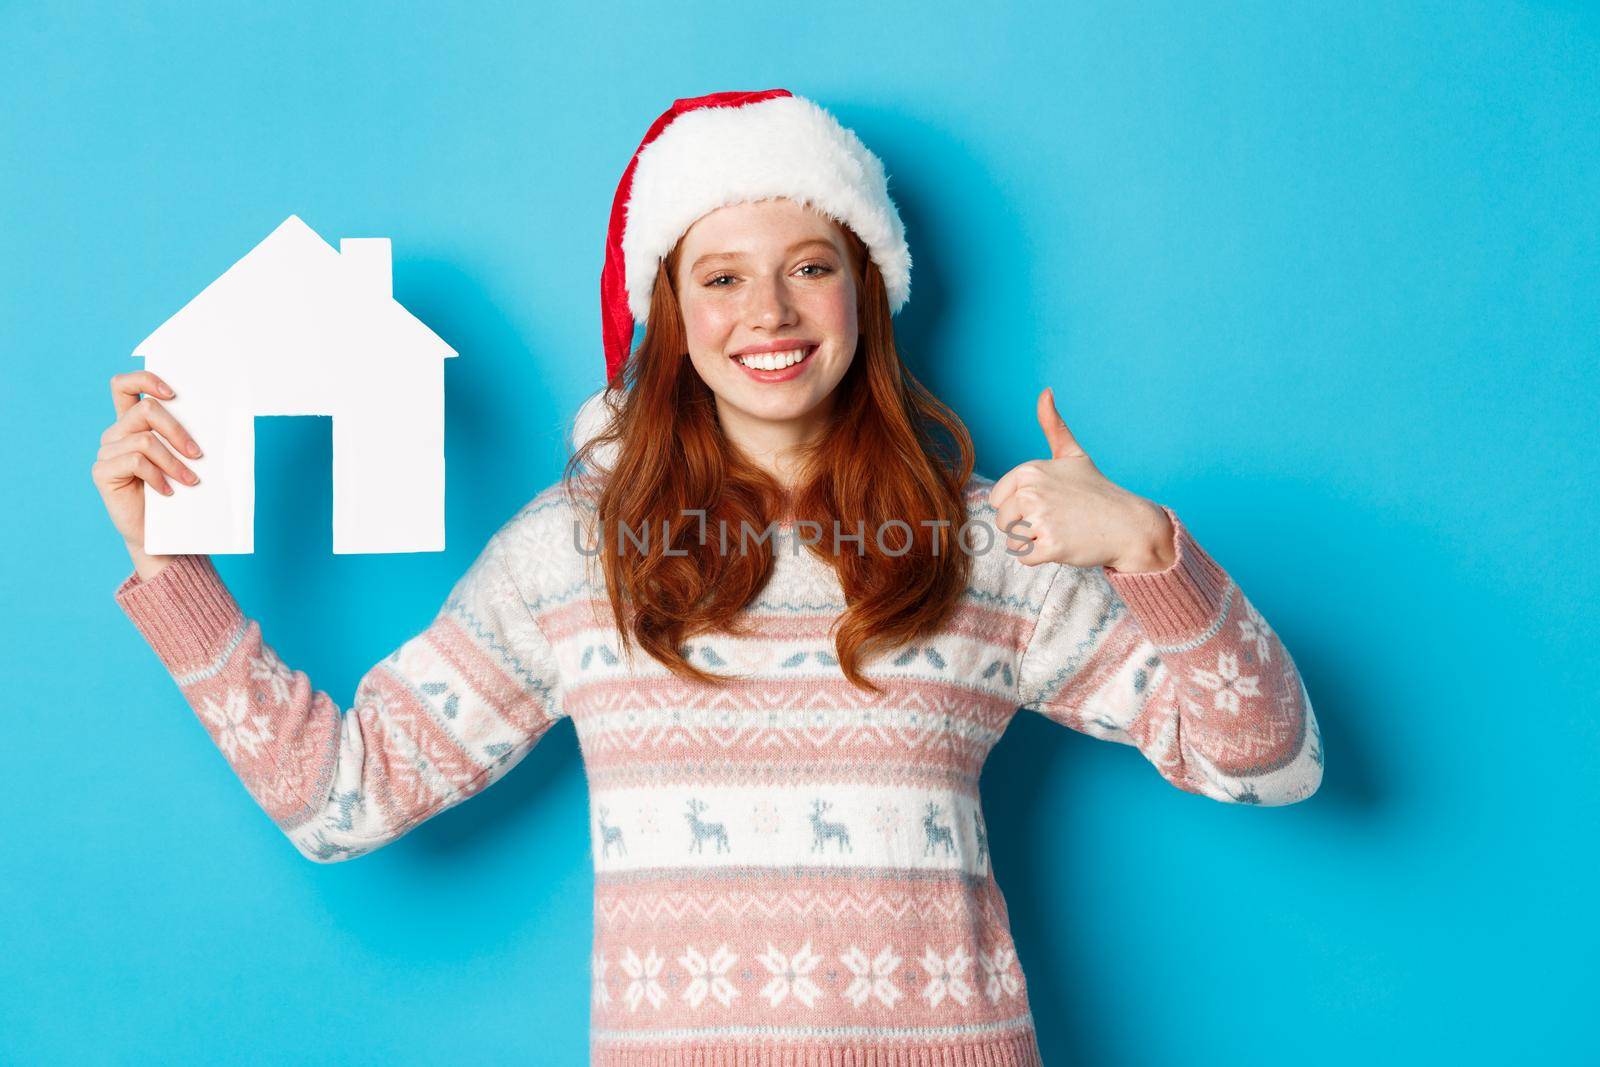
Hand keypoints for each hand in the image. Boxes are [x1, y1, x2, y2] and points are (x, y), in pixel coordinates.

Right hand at [91, 371, 204, 575]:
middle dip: (177, 430)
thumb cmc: (180, 493)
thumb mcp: (186, 459)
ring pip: (144, 440)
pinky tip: (168, 491)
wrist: (162, 534)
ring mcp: (106, 452)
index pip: (125, 386)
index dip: (145, 379)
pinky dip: (157, 476)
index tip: (174, 393)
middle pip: (145, 410)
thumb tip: (224, 417)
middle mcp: (116, 433)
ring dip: (173, 461)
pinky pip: (134, 462)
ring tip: (191, 480)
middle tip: (198, 454)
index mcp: (134, 423)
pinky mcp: (102, 472)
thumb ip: (189, 436)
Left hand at [987, 388, 1175, 571]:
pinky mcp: (1050, 546)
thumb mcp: (1072, 455)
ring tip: (1059, 530)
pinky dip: (1041, 557)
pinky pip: (1025, 558)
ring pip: (1012, 541)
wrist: (1127, 524)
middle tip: (1056, 519)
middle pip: (1002, 522)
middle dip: (1024, 526)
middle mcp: (1031, 492)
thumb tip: (1045, 391)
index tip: (1046, 502)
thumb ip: (1053, 426)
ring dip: (1032, 542)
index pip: (996, 500)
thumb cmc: (1096, 491)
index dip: (1017, 506)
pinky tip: (1063, 543)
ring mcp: (1041, 519)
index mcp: (1029, 471)